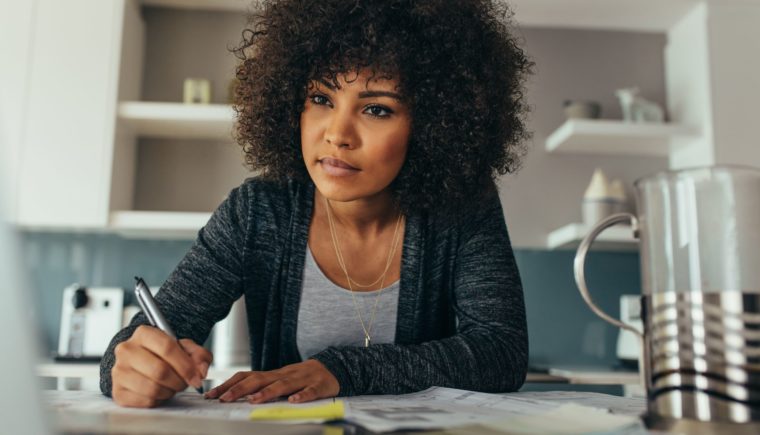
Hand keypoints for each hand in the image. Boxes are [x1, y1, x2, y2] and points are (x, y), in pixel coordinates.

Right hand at [111, 325, 212, 407]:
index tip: (196, 377)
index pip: (167, 348)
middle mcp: (127, 350)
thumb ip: (199, 355)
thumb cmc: (164, 354)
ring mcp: (119, 371)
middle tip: (185, 383)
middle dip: (179, 381)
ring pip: (152, 388)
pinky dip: (158, 400)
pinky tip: (159, 392)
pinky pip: (145, 401)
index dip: (186, 365)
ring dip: (169, 391)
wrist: (140, 362)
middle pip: (160, 370)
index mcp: (143, 333)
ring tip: (172, 386)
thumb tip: (201, 371)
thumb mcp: (185, 348)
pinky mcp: (117, 391)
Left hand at [205, 359, 338, 403]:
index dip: (229, 385)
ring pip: (283, 385)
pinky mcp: (319, 386)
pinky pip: (310, 391)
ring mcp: (302, 379)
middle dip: (240, 389)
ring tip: (253, 400)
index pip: (247, 376)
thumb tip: (233, 396)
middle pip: (260, 379)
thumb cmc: (300, 378)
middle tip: (224, 399)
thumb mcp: (278, 380)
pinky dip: (302, 396)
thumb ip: (260, 386)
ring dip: (268, 392)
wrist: (330, 369)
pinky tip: (294, 401)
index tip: (212, 396)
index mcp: (272, 375)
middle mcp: (284, 375)